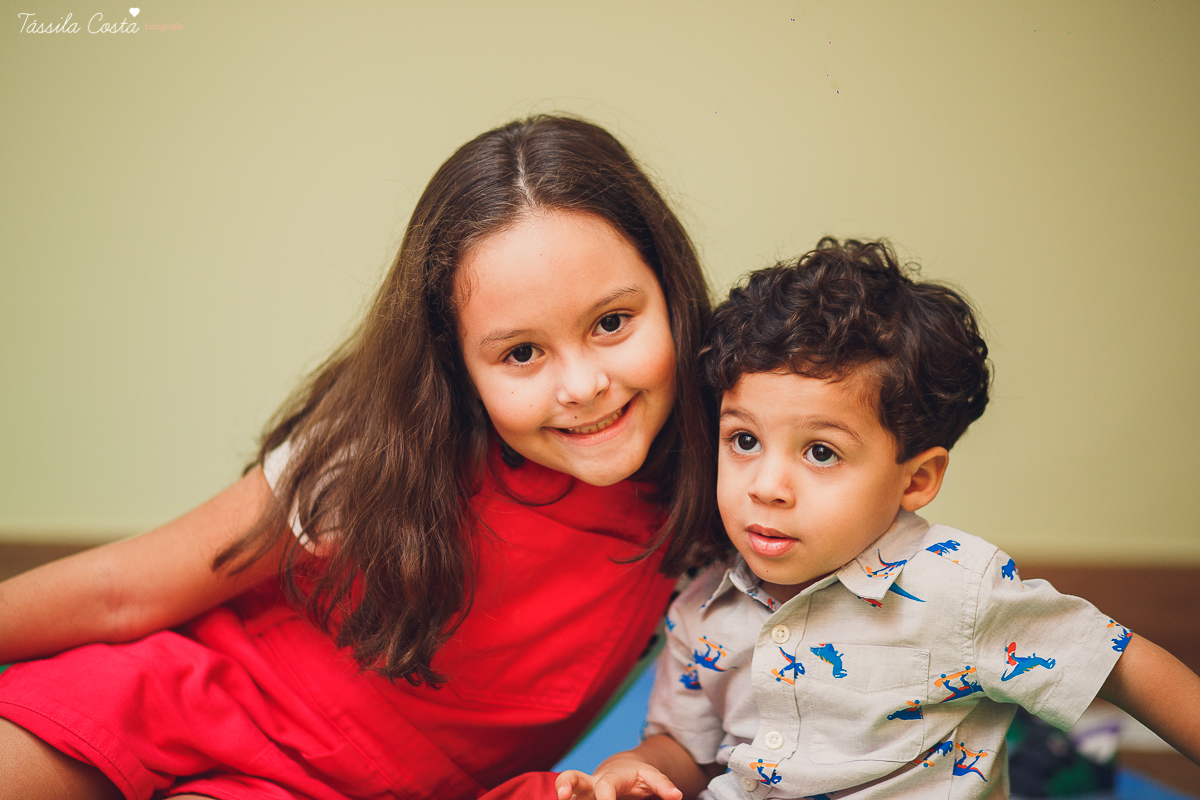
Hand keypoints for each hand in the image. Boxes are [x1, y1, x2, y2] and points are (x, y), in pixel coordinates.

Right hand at [556, 753, 682, 799]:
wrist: (622, 769)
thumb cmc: (638, 775)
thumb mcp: (652, 776)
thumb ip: (663, 784)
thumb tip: (677, 795)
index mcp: (610, 777)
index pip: (605, 787)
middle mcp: (591, 784)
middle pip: (572, 777)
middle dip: (565, 784)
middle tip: (562, 796)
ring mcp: (582, 794)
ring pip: (566, 793)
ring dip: (562, 797)